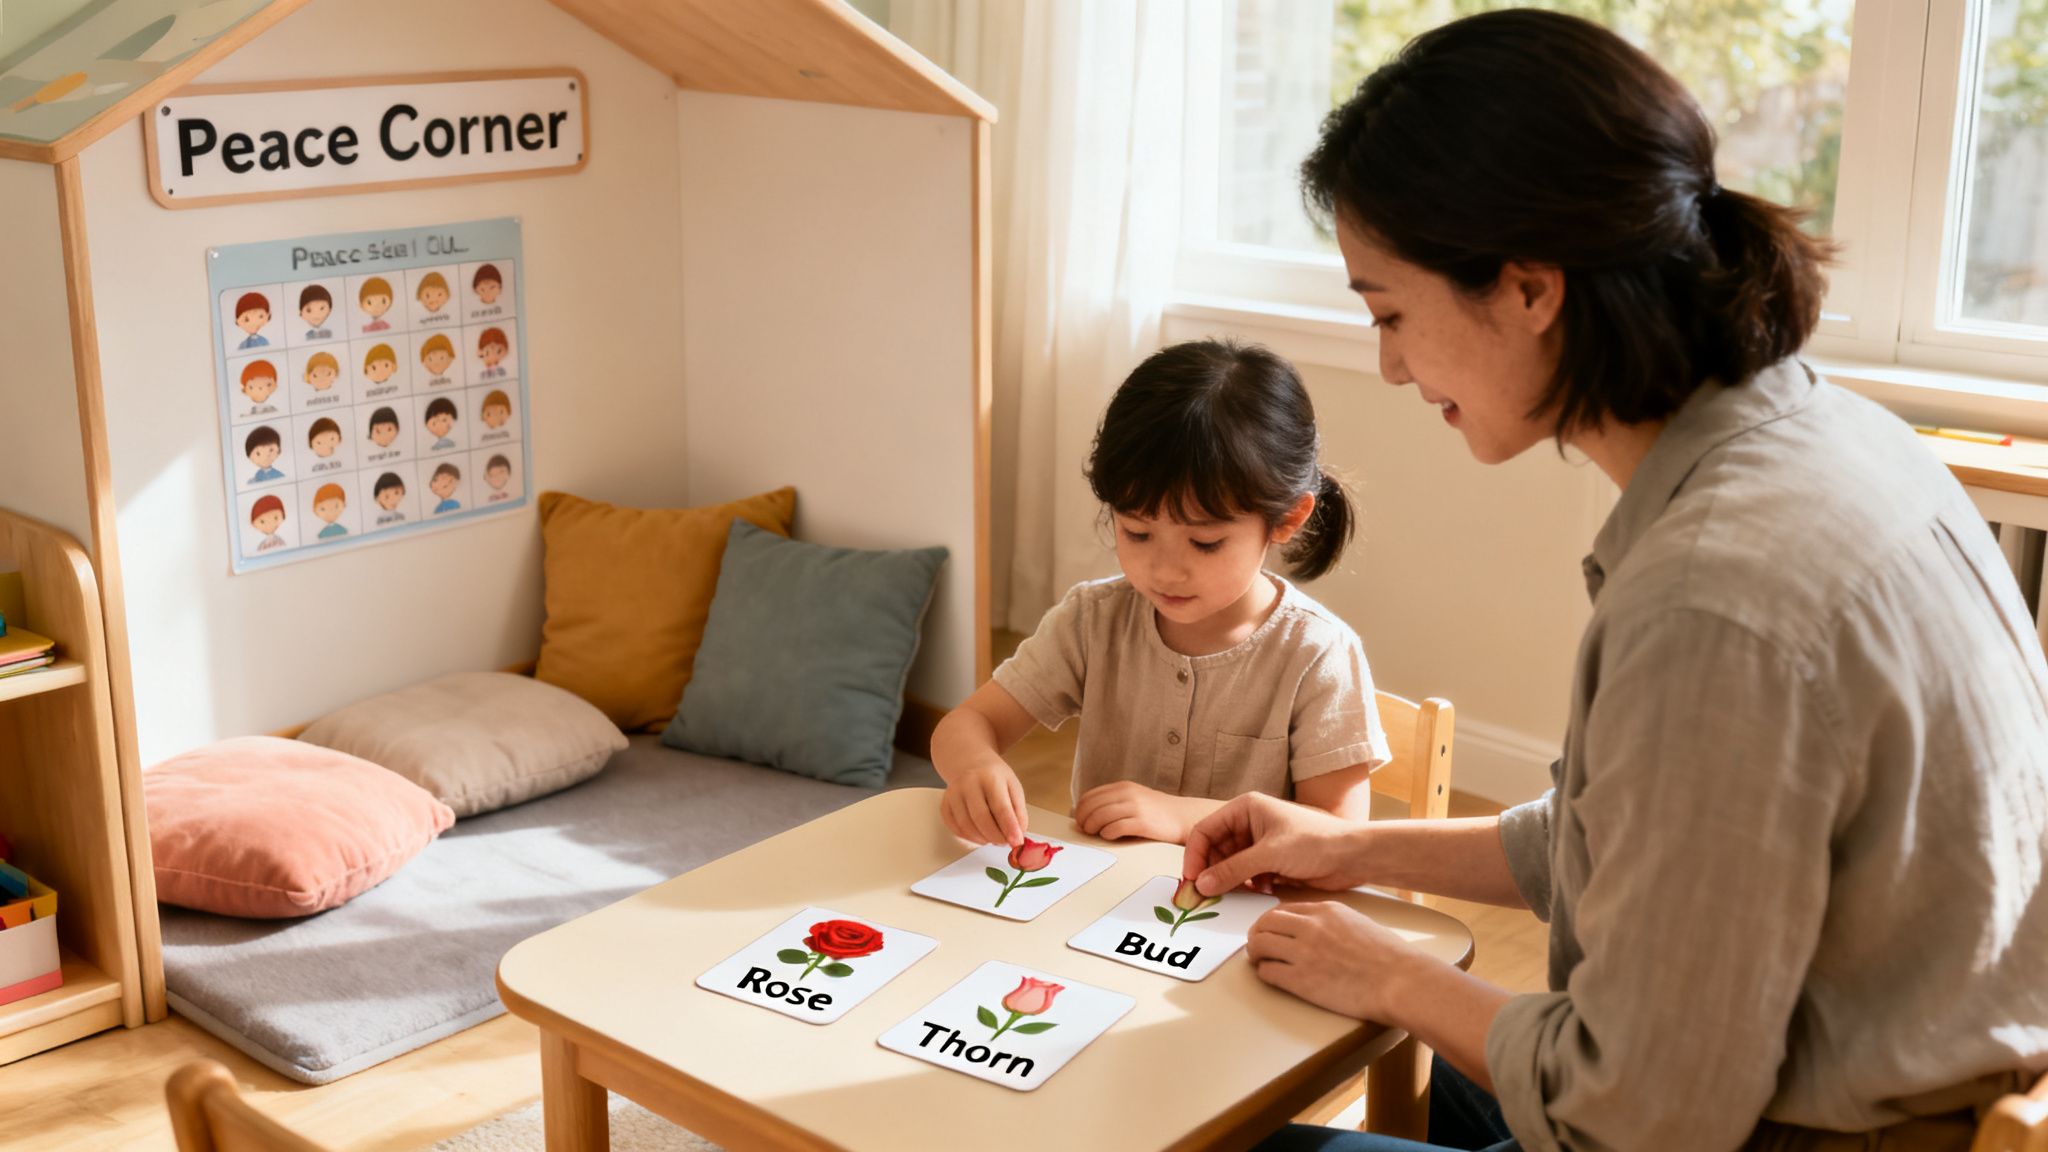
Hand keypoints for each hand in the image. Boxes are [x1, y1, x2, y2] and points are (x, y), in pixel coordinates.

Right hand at [940, 759, 1027, 845]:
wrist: (969, 762)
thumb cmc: (994, 776)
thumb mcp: (1013, 787)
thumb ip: (1018, 811)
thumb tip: (1017, 835)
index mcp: (990, 777)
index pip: (1000, 807)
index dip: (1009, 828)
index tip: (1017, 842)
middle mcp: (969, 784)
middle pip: (980, 818)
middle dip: (995, 836)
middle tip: (1005, 842)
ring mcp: (953, 794)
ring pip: (966, 825)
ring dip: (982, 839)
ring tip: (993, 838)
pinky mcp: (945, 804)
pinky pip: (954, 828)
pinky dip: (969, 837)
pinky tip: (979, 835)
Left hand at [1074, 781, 1210, 843]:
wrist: (1182, 817)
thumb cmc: (1154, 812)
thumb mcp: (1131, 800)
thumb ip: (1110, 803)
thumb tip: (1078, 814)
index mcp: (1122, 787)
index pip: (1089, 796)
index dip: (1080, 811)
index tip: (1080, 822)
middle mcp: (1128, 794)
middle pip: (1091, 807)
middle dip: (1084, 821)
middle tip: (1086, 831)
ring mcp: (1136, 807)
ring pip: (1100, 817)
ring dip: (1093, 828)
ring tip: (1097, 834)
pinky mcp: (1143, 823)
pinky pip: (1115, 828)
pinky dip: (1107, 834)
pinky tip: (1110, 836)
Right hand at [1182, 792, 1373, 895]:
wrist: (1353, 856)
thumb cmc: (1315, 842)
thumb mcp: (1270, 854)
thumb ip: (1233, 870)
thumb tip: (1203, 884)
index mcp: (1246, 809)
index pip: (1206, 830)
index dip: (1195, 855)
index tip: (1191, 879)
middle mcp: (1250, 824)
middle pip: (1216, 850)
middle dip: (1211, 872)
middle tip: (1205, 896)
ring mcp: (1260, 844)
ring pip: (1230, 865)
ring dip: (1230, 881)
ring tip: (1233, 895)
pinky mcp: (1271, 862)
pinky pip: (1246, 875)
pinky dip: (1247, 886)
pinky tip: (1260, 891)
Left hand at [1245, 901, 1425, 1023]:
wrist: (1400, 981)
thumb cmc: (1388, 957)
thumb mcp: (1357, 923)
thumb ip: (1331, 922)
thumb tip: (1311, 929)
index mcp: (1326, 910)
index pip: (1283, 909)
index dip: (1272, 921)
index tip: (1270, 930)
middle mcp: (1311, 927)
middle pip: (1265, 923)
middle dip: (1257, 934)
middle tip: (1258, 945)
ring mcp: (1304, 953)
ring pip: (1259, 944)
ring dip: (1255, 952)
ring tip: (1260, 960)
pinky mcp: (1301, 981)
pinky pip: (1267, 972)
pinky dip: (1264, 973)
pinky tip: (1271, 975)